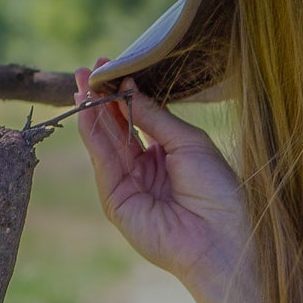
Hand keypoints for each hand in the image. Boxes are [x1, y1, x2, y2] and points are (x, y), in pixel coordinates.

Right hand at [75, 66, 250, 302]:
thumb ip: (155, 117)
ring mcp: (130, 186)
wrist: (222, 235)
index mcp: (169, 154)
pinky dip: (93, 136)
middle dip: (101, 99)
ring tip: (80, 83)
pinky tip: (87, 111)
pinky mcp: (116, 202)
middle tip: (85, 70)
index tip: (111, 67)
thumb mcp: (188, 141)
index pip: (138, 119)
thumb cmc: (217, 188)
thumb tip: (128, 89)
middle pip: (117, 128)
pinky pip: (102, 162)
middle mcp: (146, 169)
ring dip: (91, 113)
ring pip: (105, 143)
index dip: (124, 94)